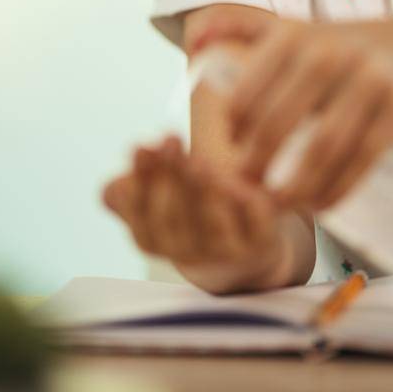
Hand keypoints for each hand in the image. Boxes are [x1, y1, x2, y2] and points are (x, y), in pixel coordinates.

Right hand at [100, 134, 285, 267]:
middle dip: (169, 176)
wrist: (243, 242)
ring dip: (202, 190)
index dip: (137, 181)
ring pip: (210, 225)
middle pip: (170, 221)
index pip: (136, 215)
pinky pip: (254, 226)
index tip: (141, 145)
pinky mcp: (261, 244)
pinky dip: (247, 201)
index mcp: (153, 236)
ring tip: (199, 159)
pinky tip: (238, 175)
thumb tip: (131, 161)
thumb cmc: (192, 201)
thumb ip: (142, 174)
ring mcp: (224, 252)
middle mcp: (185, 252)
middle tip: (171, 138)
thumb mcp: (162, 185)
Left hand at [198, 14, 392, 212]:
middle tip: (246, 190)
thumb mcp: (297, 30)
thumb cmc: (343, 48)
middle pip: (281, 121)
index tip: (229, 151)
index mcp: (296, 34)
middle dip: (257, 162)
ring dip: (296, 184)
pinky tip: (320, 206)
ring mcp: (371, 78)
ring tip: (278, 205)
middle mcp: (332, 51)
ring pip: (323, 146)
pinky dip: (338, 187)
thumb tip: (194, 40)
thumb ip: (244, 31)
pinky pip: (362, 157)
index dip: (234, 129)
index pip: (249, 88)